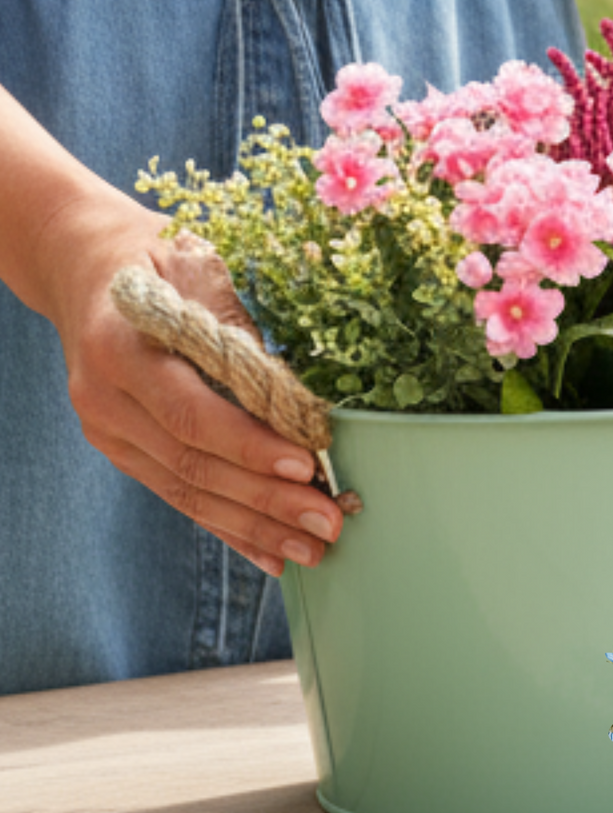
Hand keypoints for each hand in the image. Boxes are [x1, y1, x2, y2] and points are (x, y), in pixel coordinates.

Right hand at [42, 197, 343, 576]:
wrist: (82, 264)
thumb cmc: (156, 259)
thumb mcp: (196, 267)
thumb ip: (236, 329)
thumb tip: (293, 395)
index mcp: (121, 347)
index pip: (192, 412)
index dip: (250, 444)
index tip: (308, 463)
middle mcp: (107, 399)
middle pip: (194, 464)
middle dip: (267, 500)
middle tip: (330, 523)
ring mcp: (110, 431)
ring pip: (188, 491)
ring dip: (256, 526)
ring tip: (315, 549)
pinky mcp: (123, 449)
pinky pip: (180, 495)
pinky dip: (229, 527)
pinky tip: (271, 554)